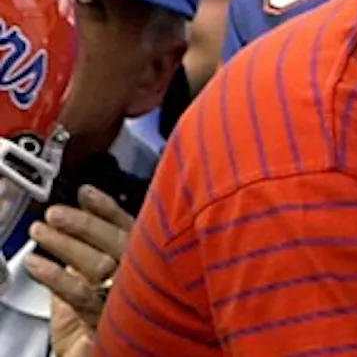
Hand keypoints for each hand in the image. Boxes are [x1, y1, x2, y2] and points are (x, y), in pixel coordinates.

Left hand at [26, 185, 135, 354]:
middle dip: (84, 224)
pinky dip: (56, 276)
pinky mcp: (107, 320)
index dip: (107, 209)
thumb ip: (86, 253)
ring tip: (39, 232)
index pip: (128, 228)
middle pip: (117, 241)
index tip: (85, 193)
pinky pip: (80, 293)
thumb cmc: (96, 321)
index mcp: (142, 260)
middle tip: (54, 214)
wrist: (93, 356)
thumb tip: (70, 221)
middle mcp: (141, 275)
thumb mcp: (89, 279)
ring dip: (65, 244)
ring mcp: (127, 297)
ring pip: (98, 263)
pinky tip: (37, 264)